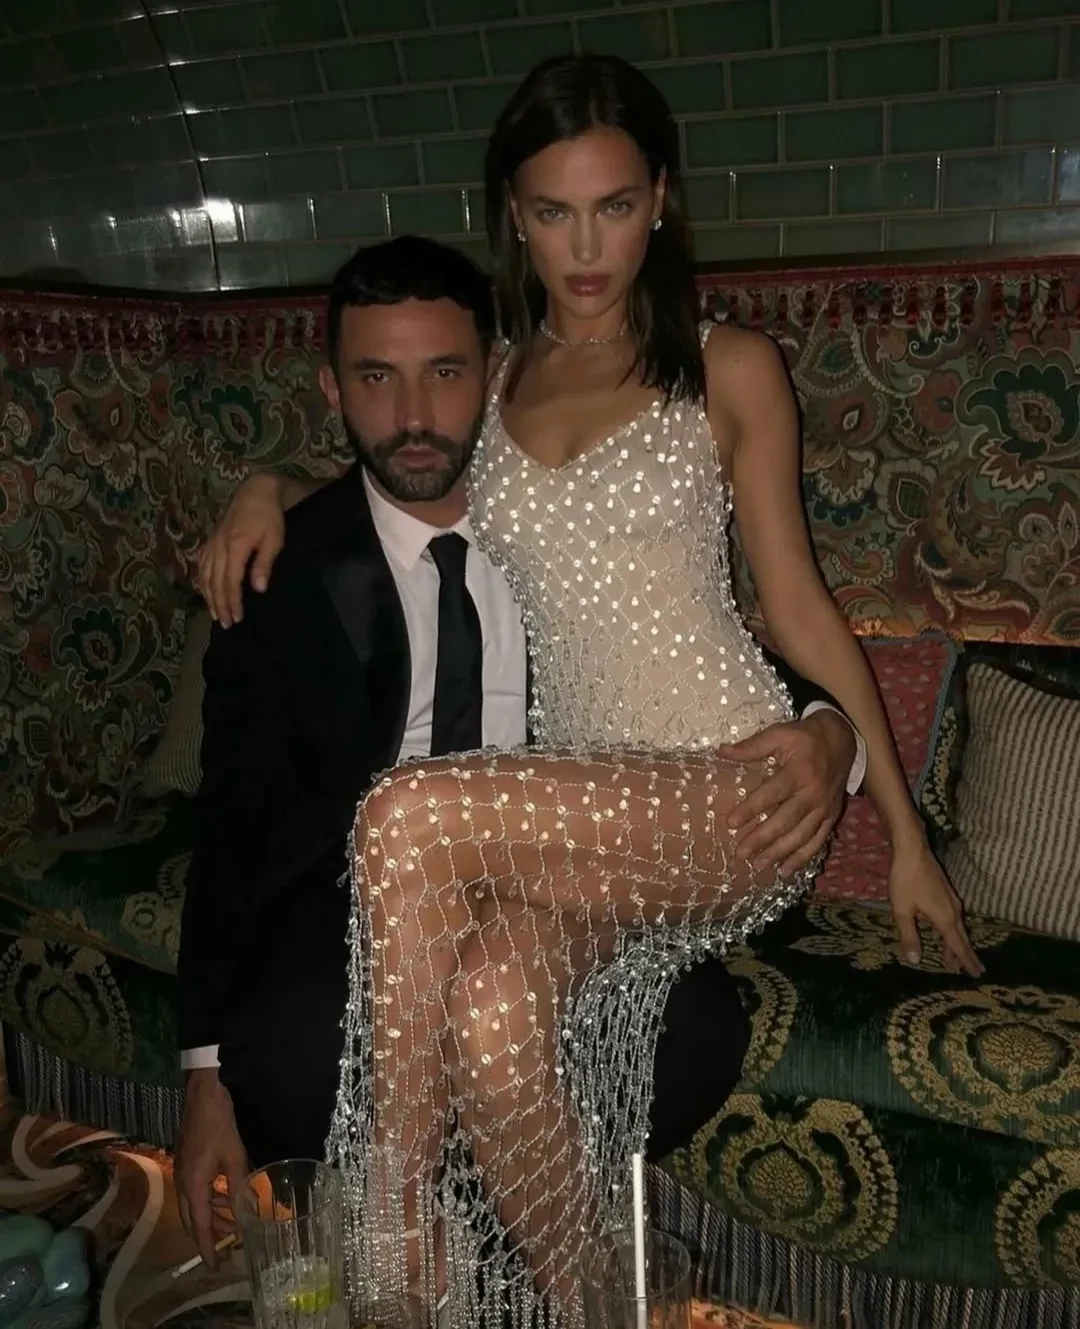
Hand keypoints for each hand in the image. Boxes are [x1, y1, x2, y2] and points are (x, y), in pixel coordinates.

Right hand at [175, 1068, 249, 1268]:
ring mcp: (183, 1170)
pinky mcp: (187, 1160)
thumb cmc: (219, 1124)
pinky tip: (225, 1196)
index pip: (199, 1226)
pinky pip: (196, 1190)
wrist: (203, 1093)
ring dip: (209, 1215)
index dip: (207, 1247)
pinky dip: (209, 1198)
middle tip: (224, 1250)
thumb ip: (241, 1184)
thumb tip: (253, 1208)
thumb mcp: (235, 1155)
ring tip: (231, 1224)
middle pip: (191, 1219)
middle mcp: (182, 1182)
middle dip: (207, 1235)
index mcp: (193, 1185)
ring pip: (193, 1204)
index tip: (214, 1266)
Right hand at [195, 473, 286, 628]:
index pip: (230, 582)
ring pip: (204, 574)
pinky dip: (201, 580)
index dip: (232, 602)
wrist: (256, 491)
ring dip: (208, 596)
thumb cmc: (269, 517)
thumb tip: (258, 589)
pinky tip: (204, 591)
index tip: (237, 618)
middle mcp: (219, 547)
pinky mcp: (211, 539)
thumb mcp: (274, 540)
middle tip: (226, 624)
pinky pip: (201, 564)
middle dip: (220, 605)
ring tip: (215, 614)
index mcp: (235, 547)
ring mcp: (212, 542)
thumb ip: (264, 564)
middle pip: (215, 582)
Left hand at [720, 709, 854, 873]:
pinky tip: (786, 870)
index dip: (751, 810)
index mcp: (798, 772)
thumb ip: (752, 747)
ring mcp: (824, 808)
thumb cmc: (805, 737)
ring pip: (801, 836)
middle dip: (762, 839)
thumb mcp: (779, 734)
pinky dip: (802, 857)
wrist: (841, 740)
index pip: (771, 794)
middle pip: (785, 821)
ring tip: (759, 865)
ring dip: (780, 853)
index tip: (731, 824)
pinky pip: (817, 841)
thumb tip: (722, 752)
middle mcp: (812, 794)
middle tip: (741, 854)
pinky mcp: (831, 816)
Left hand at [889, 839, 983, 976]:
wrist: (912, 849)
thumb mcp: (902, 910)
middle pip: (961, 937)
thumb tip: (916, 961)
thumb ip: (909, 936)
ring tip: (956, 956)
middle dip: (966, 954)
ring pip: (958, 927)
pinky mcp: (946, 891)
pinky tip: (947, 930)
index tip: (977, 975)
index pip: (958, 945)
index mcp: (945, 918)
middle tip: (974, 971)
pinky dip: (953, 929)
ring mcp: (951, 899)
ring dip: (958, 942)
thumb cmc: (906, 880)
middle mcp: (953, 910)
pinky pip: (954, 917)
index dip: (965, 961)